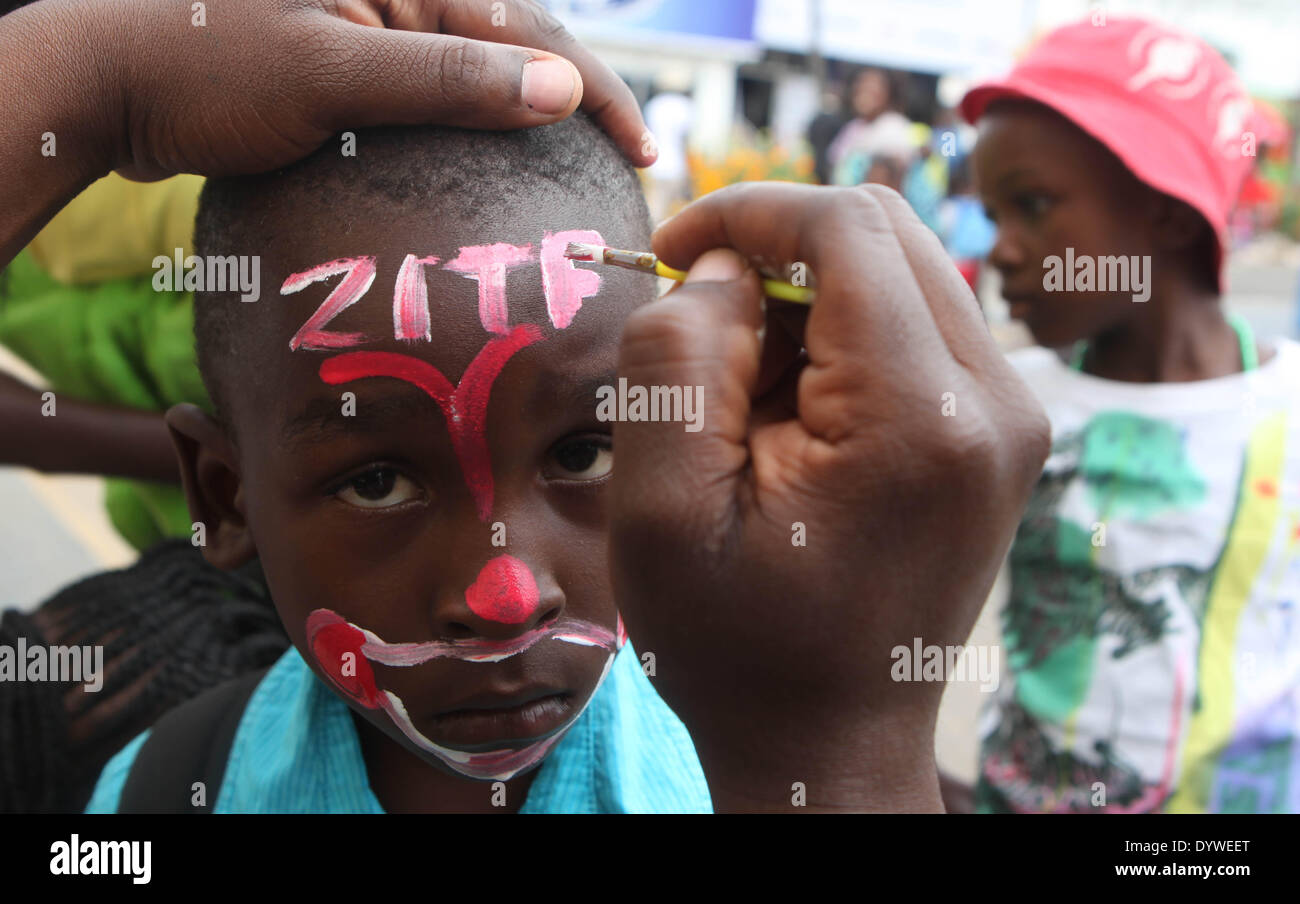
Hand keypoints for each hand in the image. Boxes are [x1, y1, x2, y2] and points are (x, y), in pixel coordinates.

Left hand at [1, 0, 653, 257]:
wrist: (106, 84)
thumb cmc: (206, 71)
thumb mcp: (332, 77)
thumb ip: (446, 78)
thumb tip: (559, 90)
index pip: (531, 30)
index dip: (597, 90)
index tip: (643, 151)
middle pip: (515, 41)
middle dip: (577, 97)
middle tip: (627, 157)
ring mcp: (369, 20)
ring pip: (477, 66)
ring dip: (530, 111)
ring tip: (579, 159)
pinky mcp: (345, 55)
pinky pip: (432, 88)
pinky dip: (473, 122)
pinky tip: (494, 158)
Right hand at [609, 183, 1048, 811]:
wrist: (831, 744)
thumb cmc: (738, 648)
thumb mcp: (661, 511)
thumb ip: (676, 360)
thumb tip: (720, 269)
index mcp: (922, 420)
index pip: (849, 228)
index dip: (748, 211)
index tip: (670, 247)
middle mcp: (996, 403)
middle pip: (887, 232)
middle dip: (777, 252)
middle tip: (700, 327)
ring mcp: (1011, 417)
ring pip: (903, 271)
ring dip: (809, 301)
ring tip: (748, 402)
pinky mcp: (1000, 432)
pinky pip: (919, 325)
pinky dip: (844, 339)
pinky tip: (796, 419)